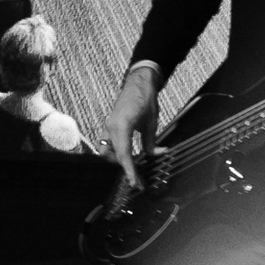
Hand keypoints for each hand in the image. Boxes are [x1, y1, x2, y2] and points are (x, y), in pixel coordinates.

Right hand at [99, 66, 160, 188]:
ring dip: (118, 161)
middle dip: (125, 169)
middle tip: (138, 181)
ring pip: (107, 151)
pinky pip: (108, 144)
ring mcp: (108, 126)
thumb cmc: (145, 98)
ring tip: (133, 170)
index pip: (124, 153)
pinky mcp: (109, 126)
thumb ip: (152, 141)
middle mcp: (111, 126)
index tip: (134, 182)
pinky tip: (127, 159)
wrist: (138, 82)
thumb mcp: (152, 122)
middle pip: (114, 155)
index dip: (129, 169)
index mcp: (122, 124)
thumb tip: (157, 154)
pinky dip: (116, 153)